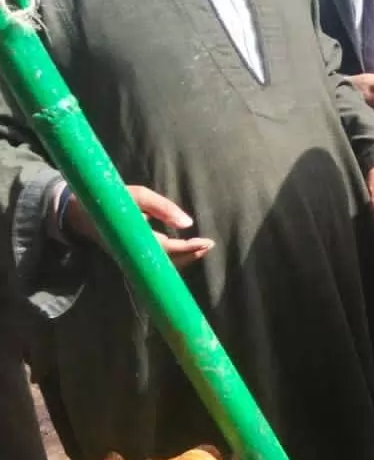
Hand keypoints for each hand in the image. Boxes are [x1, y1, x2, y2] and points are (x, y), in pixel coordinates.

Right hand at [63, 186, 213, 269]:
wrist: (78, 212)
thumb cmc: (111, 199)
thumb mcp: (137, 195)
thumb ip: (162, 207)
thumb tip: (188, 223)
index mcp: (135, 238)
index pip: (167, 249)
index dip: (187, 248)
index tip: (206, 242)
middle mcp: (134, 251)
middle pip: (167, 262)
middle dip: (190, 255)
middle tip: (209, 245)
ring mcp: (131, 255)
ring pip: (161, 264)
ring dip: (183, 257)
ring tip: (202, 247)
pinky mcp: (130, 254)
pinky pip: (154, 261)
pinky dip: (172, 257)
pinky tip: (185, 249)